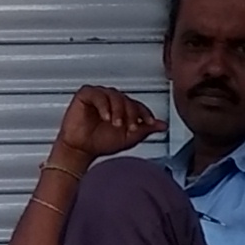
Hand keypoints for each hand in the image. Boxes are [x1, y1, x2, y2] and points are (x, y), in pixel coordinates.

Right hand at [48, 85, 163, 168]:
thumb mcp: (128, 138)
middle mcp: (112, 100)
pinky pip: (97, 94)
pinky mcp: (85, 95)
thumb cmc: (101, 142)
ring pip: (114, 95)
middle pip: (126, 99)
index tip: (149, 122)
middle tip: (129, 126)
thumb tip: (162, 125)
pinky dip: (103, 105)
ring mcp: (99, 96)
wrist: (81, 150)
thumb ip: (145, 130)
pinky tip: (105, 117)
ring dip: (118, 110)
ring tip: (116, 124)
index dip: (144, 113)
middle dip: (131, 113)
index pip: (137, 104)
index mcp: (123, 107)